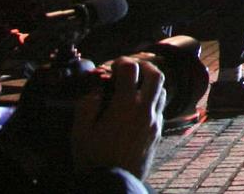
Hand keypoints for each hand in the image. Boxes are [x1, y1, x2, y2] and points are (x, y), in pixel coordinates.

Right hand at [71, 56, 163, 178]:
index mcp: (125, 105)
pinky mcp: (158, 133)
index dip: (121, 62)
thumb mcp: (80, 132)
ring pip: (163, 91)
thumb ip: (86, 106)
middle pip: (156, 75)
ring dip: (151, 84)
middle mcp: (145, 110)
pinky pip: (161, 109)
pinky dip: (153, 101)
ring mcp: (154, 122)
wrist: (114, 184)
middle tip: (132, 68)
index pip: (130, 70)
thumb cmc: (94, 159)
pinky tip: (140, 108)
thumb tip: (95, 89)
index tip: (113, 65)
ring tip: (137, 86)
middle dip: (144, 66)